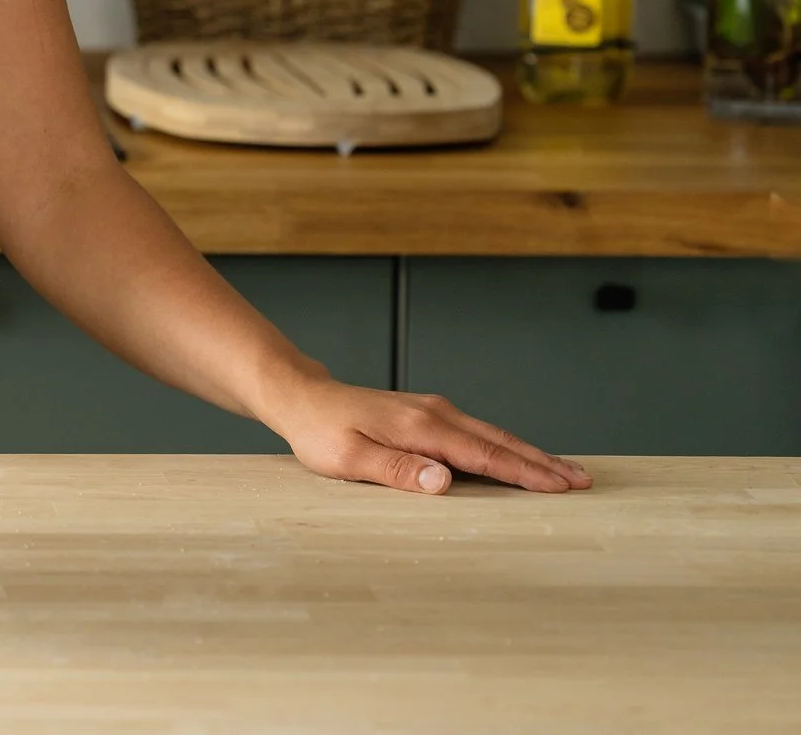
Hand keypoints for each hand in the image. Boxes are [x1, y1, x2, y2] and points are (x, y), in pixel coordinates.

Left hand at [265, 375, 591, 494]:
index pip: (485, 456)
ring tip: (563, 472)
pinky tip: (515, 456)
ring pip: (492, 435)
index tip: (563, 487)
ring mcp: (432, 411)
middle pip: (500, 442)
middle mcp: (435, 414)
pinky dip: (504, 446)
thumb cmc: (320, 432)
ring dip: (529, 454)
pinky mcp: (426, 414)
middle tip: (583, 482)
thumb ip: (398, 470)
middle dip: (543, 463)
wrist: (301, 398)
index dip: (526, 474)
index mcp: (423, 428)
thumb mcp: (350, 458)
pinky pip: (476, 432)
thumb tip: (445, 481)